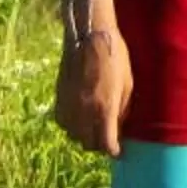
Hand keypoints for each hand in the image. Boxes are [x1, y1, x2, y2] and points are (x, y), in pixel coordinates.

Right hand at [53, 26, 131, 154]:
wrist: (89, 36)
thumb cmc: (115, 57)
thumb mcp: (127, 84)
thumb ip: (122, 110)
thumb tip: (119, 129)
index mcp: (105, 109)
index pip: (107, 145)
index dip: (114, 151)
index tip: (118, 150)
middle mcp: (85, 112)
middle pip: (89, 144)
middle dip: (100, 144)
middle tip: (107, 136)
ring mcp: (69, 106)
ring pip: (74, 136)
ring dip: (85, 136)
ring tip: (94, 126)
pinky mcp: (59, 98)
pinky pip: (63, 123)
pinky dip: (71, 125)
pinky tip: (80, 117)